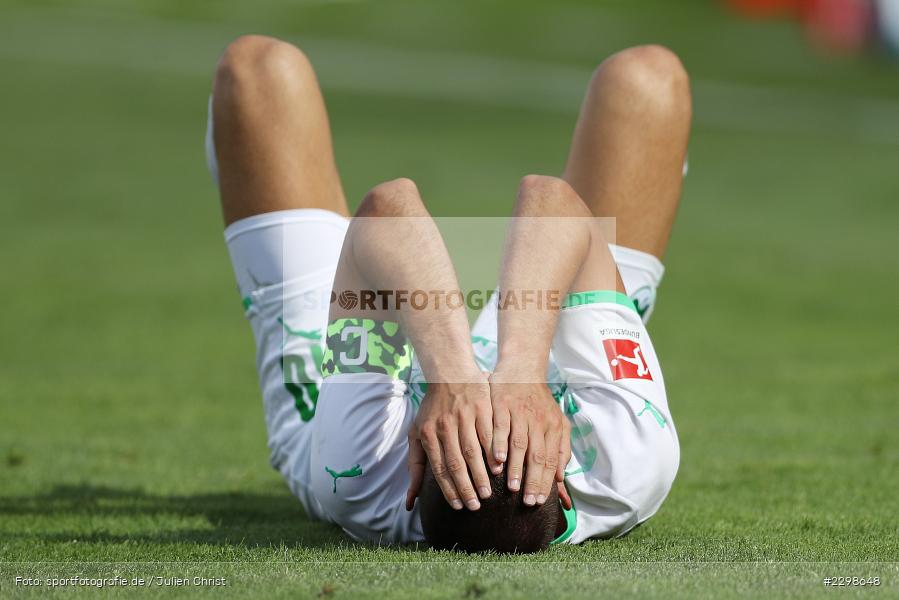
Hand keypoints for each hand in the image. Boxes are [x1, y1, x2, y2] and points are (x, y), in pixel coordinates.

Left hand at [406, 375, 497, 510]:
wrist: (449, 374)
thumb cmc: (432, 410)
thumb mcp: (416, 435)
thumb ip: (415, 467)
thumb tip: (410, 501)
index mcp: (428, 434)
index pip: (439, 468)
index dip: (449, 489)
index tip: (459, 506)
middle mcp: (445, 426)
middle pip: (456, 462)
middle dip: (466, 487)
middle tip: (476, 506)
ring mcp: (463, 416)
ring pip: (473, 451)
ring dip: (481, 474)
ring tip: (488, 493)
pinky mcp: (481, 408)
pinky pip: (488, 434)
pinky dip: (493, 451)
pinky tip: (499, 467)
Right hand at [489, 371, 570, 505]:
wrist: (522, 371)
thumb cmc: (539, 402)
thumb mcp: (557, 423)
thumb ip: (561, 450)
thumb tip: (561, 478)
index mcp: (553, 427)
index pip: (551, 459)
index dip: (546, 481)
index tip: (539, 501)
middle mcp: (538, 421)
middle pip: (537, 455)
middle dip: (533, 480)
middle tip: (527, 501)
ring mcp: (520, 412)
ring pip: (519, 444)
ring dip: (516, 467)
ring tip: (511, 487)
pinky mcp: (502, 405)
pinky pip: (500, 428)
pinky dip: (498, 445)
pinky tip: (496, 461)